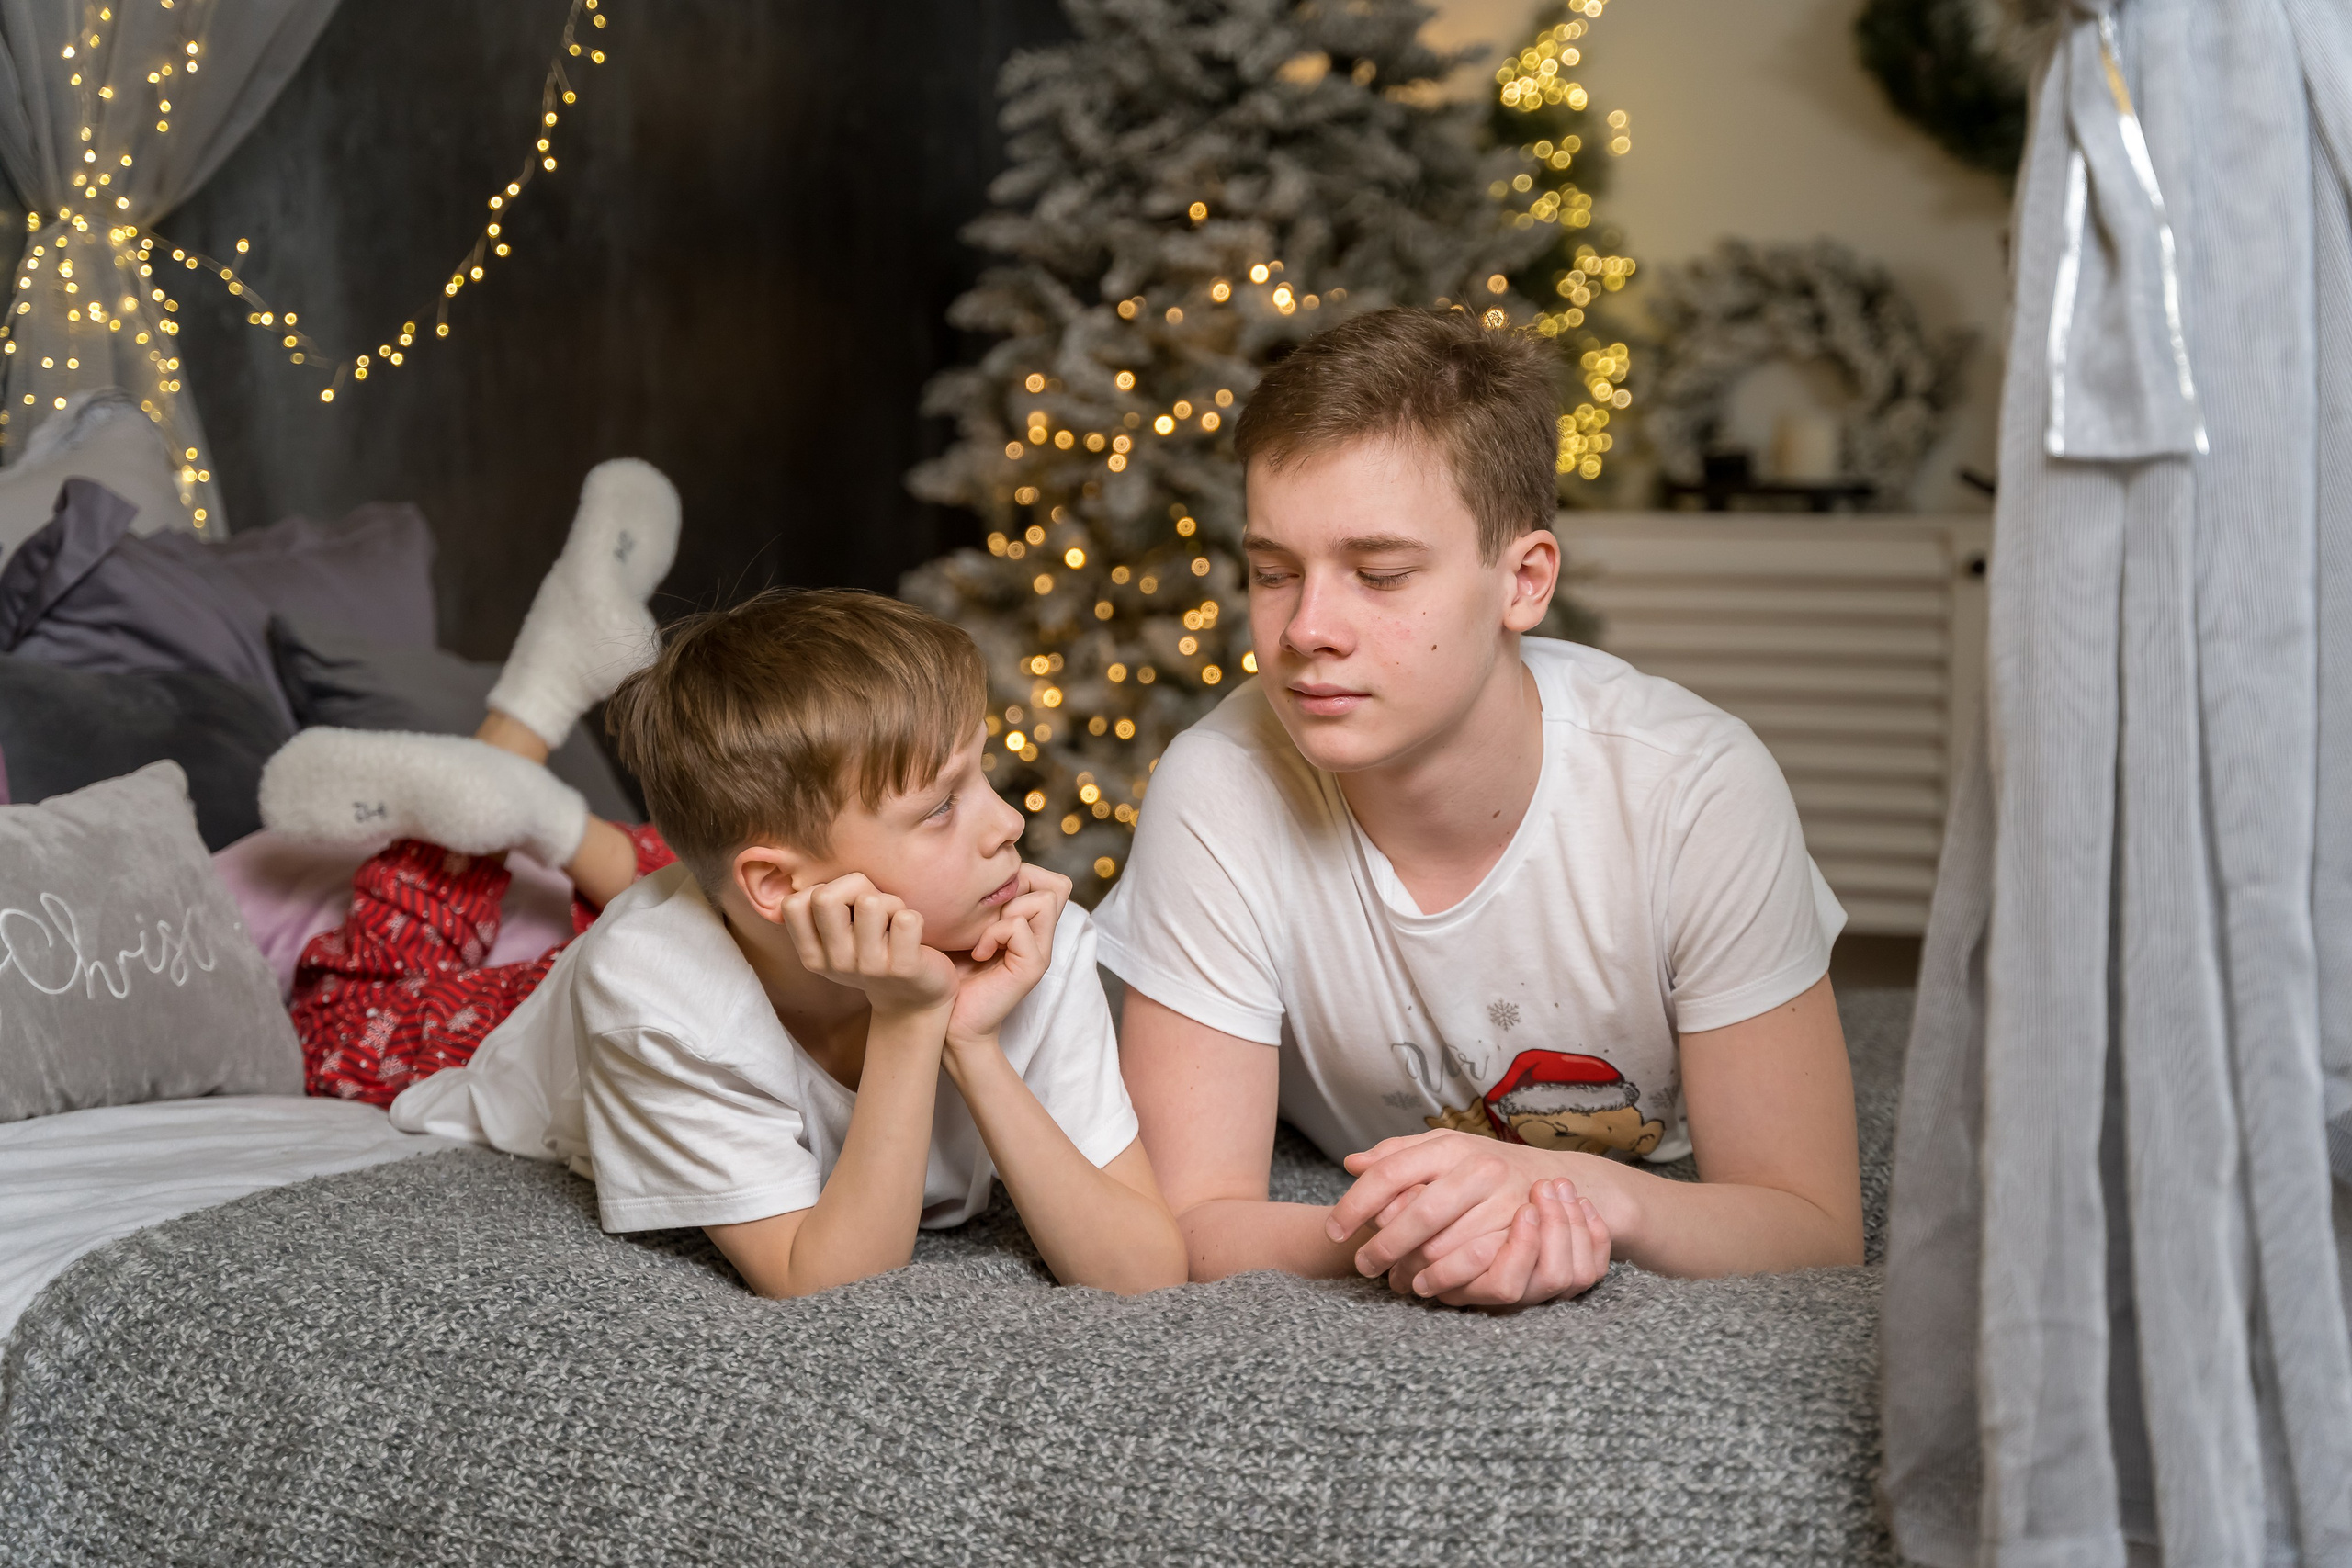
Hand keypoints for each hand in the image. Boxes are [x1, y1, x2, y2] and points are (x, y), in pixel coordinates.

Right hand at [781, 873, 955, 1019]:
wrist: (913, 999)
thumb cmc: (874, 951)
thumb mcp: (838, 939)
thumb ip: (823, 910)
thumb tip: (815, 874)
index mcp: (813, 955)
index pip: (794, 903)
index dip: (823, 890)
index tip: (844, 906)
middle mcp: (836, 963)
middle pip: (825, 897)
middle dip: (856, 887)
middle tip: (874, 908)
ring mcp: (868, 967)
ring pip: (869, 902)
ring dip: (889, 902)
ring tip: (893, 923)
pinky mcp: (903, 968)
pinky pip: (906, 919)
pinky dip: (913, 917)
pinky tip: (912, 936)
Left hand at [947, 864, 1069, 1048]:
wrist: (950, 1018)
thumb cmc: (951, 970)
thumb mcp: (965, 924)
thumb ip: (982, 901)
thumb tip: (979, 864)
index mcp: (1030, 924)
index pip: (1052, 880)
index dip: (1026, 875)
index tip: (990, 899)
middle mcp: (1041, 935)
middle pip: (1056, 885)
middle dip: (1018, 888)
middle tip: (987, 916)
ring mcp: (1041, 951)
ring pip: (1045, 899)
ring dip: (1008, 910)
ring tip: (984, 936)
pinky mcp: (1033, 967)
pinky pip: (1020, 927)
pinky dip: (994, 934)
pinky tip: (979, 953)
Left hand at [1327, 1129, 1619, 1302]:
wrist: (1556, 1179)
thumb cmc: (1484, 1166)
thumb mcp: (1443, 1150)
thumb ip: (1397, 1154)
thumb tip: (1351, 1164)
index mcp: (1451, 1146)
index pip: (1390, 1173)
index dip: (1356, 1204)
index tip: (1333, 1230)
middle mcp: (1479, 1171)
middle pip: (1417, 1214)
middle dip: (1383, 1245)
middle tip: (1362, 1265)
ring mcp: (1503, 1204)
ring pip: (1444, 1246)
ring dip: (1411, 1269)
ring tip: (1391, 1278)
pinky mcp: (1520, 1236)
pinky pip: (1475, 1268)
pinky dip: (1445, 1281)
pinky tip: (1426, 1285)